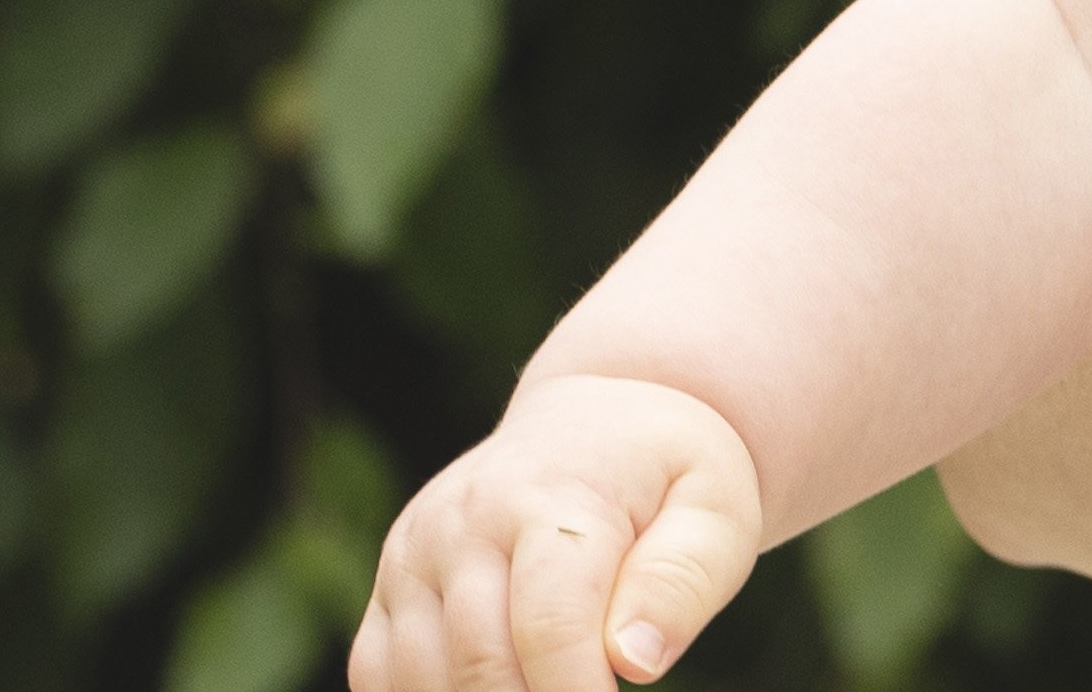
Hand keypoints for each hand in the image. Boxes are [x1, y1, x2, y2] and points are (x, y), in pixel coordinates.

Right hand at [352, 376, 767, 691]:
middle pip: (481, 661)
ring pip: (421, 676)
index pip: (550, 623)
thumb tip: (633, 661)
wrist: (594, 424)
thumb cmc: (665, 476)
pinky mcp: (390, 580)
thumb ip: (681, 581)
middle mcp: (465, 518)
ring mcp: (415, 549)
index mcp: (552, 493)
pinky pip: (377, 671)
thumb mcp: (714, 508)